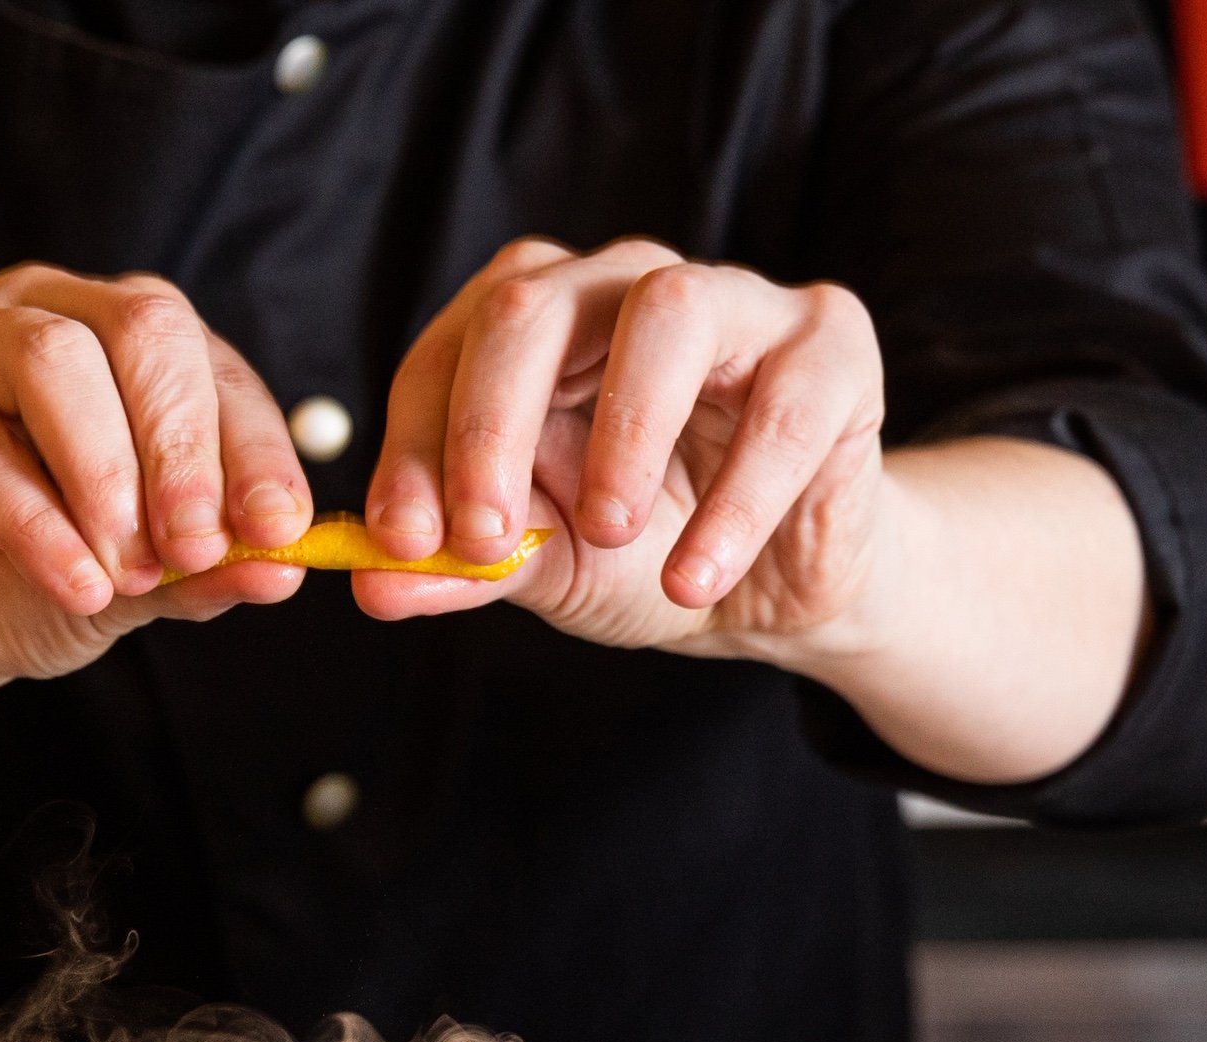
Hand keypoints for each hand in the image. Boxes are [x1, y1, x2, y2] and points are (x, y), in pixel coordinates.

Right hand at [0, 264, 314, 704]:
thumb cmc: (12, 582)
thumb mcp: (131, 589)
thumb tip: (285, 572)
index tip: (280, 533)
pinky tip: (73, 584)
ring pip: (54, 362)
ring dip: (107, 477)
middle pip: (143, 329)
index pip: (211, 366)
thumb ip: (200, 573)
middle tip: (199, 548)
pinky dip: (36, 523)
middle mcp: (45, 316)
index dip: (256, 449)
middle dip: (185, 450)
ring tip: (124, 574)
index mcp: (120, 345)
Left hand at [353, 238, 892, 664]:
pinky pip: (781, 406)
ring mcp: (735, 302)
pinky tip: (693, 578)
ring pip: (666, 311)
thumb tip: (376, 585)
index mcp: (537, 324)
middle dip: (492, 422)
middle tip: (485, 534)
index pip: (450, 350)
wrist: (777, 589)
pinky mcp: (830, 346)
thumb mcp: (547, 565)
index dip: (415, 442)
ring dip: (624, 430)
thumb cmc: (649, 551)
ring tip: (610, 531)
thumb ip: (468, 566)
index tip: (401, 540)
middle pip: (536, 305)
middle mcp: (625, 286)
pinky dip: (734, 503)